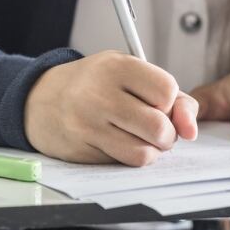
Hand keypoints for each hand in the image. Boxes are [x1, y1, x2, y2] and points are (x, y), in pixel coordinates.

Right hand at [24, 51, 197, 166]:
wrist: (39, 99)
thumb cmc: (91, 84)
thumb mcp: (128, 72)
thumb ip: (170, 96)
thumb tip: (190, 128)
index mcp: (115, 66)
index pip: (167, 91)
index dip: (170, 103)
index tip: (159, 103)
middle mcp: (99, 94)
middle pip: (158, 127)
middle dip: (167, 134)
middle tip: (156, 128)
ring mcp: (87, 124)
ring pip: (143, 152)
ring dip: (151, 150)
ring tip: (140, 137)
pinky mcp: (81, 148)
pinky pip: (123, 163)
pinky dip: (130, 157)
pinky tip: (119, 143)